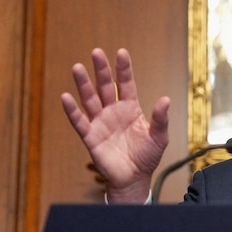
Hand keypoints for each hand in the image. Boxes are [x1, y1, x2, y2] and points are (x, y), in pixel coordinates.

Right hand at [61, 48, 169, 202]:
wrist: (134, 179)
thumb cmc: (147, 157)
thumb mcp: (159, 137)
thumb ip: (160, 119)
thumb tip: (165, 99)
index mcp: (130, 109)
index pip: (126, 84)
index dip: (123, 69)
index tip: (121, 53)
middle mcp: (113, 112)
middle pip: (105, 86)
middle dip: (101, 70)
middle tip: (96, 52)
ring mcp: (100, 123)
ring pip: (90, 99)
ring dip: (83, 84)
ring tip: (77, 67)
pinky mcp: (91, 137)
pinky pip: (79, 121)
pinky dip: (72, 110)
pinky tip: (66, 97)